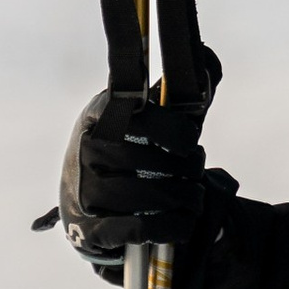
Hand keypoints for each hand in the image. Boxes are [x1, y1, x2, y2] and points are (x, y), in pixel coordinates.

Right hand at [56, 80, 235, 288]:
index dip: (167, 128)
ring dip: (180, 198)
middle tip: (196, 171)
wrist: (89, 202)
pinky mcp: (85, 228)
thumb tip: (208, 58)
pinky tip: (183, 223)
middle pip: (140, 159)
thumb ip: (183, 95)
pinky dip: (166, 227)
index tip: (191, 140)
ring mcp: (81, 190)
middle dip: (183, 168)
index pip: (130, 111)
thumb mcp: (153, 120)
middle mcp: (84, 149)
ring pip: (140, 195)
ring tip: (194, 198)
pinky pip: (131, 229)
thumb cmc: (132, 152)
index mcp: (99, 114)